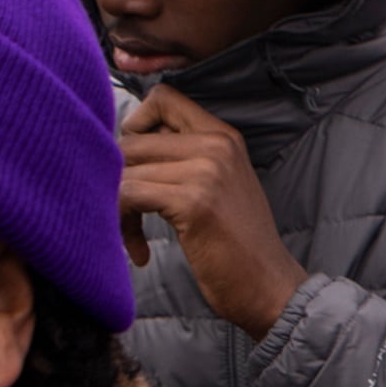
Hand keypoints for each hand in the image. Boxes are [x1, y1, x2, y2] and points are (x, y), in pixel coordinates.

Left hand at [118, 84, 308, 338]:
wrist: (270, 288)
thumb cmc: (237, 247)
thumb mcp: (220, 187)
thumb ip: (184, 158)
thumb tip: (125, 144)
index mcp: (224, 136)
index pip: (162, 98)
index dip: (134, 125)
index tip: (135, 165)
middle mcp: (216, 144)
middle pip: (132, 140)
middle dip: (116, 179)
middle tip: (126, 215)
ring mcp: (207, 170)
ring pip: (125, 170)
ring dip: (116, 209)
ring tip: (132, 238)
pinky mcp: (193, 201)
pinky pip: (129, 196)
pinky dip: (122, 225)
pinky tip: (139, 252)